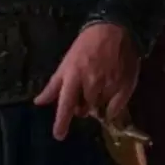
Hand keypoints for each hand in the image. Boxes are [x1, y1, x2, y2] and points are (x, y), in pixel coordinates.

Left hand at [33, 23, 139, 139]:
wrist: (114, 29)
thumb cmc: (86, 45)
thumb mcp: (66, 62)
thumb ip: (54, 85)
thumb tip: (38, 102)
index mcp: (74, 77)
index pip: (65, 105)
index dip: (62, 122)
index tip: (59, 136)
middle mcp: (92, 83)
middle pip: (83, 109)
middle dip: (82, 107)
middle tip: (84, 95)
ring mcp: (110, 84)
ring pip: (100, 107)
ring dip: (96, 103)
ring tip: (99, 88)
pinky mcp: (126, 84)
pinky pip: (116, 107)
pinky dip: (112, 107)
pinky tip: (110, 96)